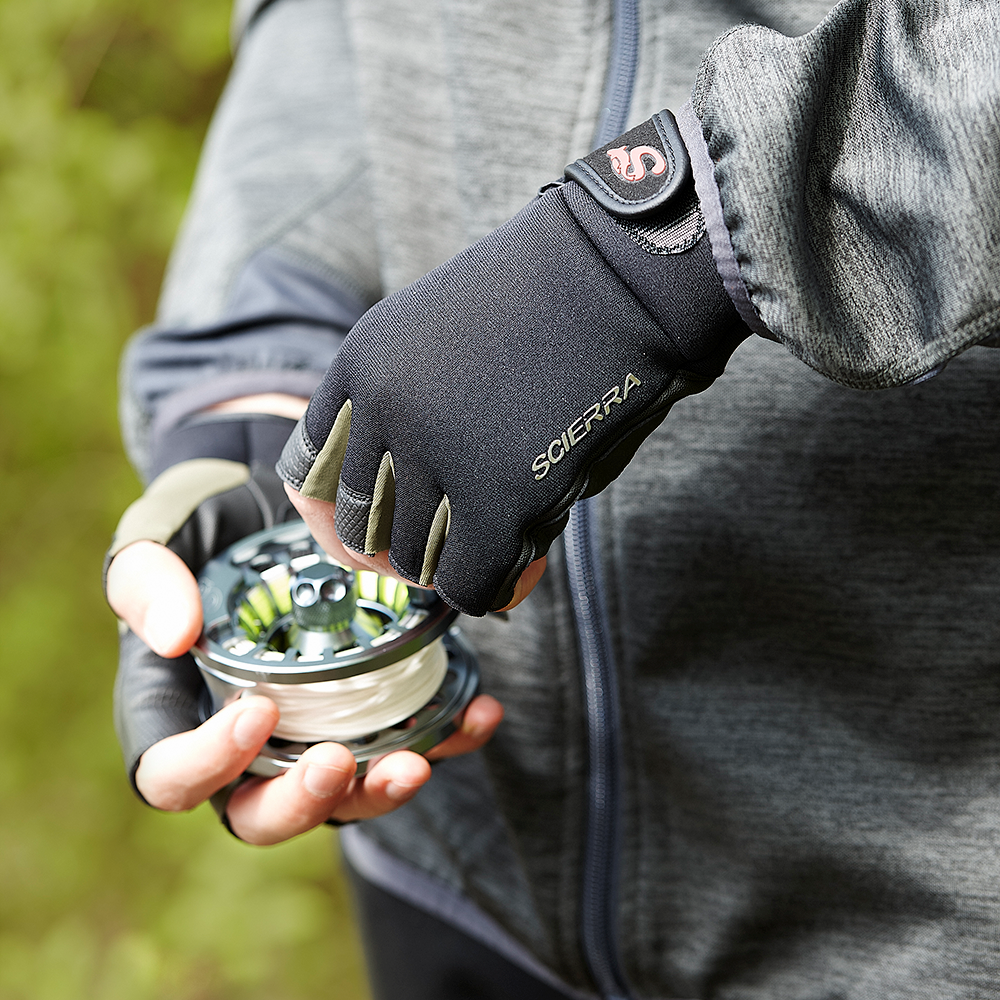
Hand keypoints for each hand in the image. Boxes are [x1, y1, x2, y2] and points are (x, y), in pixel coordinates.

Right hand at [109, 538, 503, 843]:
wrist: (277, 504)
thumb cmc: (209, 526)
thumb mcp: (163, 536)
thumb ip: (145, 579)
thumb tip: (174, 638)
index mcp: (180, 712)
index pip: (171, 774)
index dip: (207, 764)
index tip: (257, 708)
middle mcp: (247, 741)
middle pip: (260, 814)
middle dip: (302, 804)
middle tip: (337, 763)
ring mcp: (314, 730)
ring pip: (341, 799)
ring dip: (380, 791)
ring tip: (417, 760)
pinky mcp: (372, 709)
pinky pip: (407, 743)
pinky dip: (447, 738)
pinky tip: (477, 711)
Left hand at [277, 110, 749, 615]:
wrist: (625, 269)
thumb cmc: (552, 298)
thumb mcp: (447, 337)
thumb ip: (413, 412)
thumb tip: (415, 512)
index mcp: (362, 364)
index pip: (311, 471)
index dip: (344, 511)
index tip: (377, 530)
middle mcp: (384, 409)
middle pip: (363, 524)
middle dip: (402, 545)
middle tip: (449, 544)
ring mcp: (437, 453)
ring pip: (413, 559)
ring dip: (450, 563)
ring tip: (497, 538)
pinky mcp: (499, 496)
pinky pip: (468, 583)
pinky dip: (484, 589)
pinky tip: (512, 569)